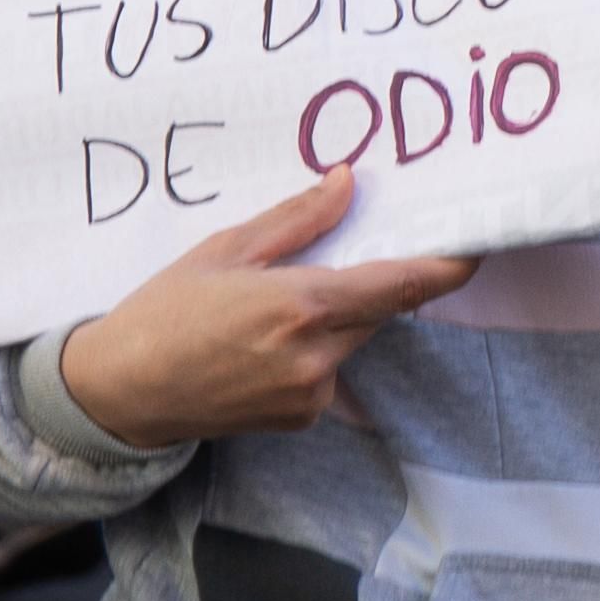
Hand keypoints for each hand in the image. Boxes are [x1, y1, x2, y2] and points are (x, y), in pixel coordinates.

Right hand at [59, 170, 477, 449]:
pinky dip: (314, 346)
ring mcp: (311, 394)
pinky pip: (329, 368)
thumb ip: (297, 220)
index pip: (400, 285)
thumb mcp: (226, 249)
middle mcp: (316, 357)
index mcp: (300, 307)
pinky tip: (262, 341)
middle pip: (377, 309)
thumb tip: (348, 183)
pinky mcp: (302, 417)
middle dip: (367, 281)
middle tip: (331, 254)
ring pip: (353, 338)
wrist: (123, 393)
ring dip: (335, 315)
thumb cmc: (165, 311)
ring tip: (272, 304)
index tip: (476, 247)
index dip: (446, 267)